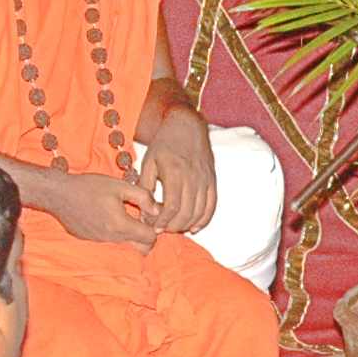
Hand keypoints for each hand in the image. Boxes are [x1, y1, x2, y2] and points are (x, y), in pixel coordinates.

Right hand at [43, 170, 158, 245]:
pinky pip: (110, 243)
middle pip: (141, 250)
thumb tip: (157, 210)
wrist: (58, 194)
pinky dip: (114, 235)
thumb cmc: (88, 187)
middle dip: (146, 238)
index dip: (154, 227)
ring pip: (125, 247)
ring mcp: (100, 243)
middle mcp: (111, 239)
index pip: (150, 239)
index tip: (148, 216)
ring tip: (123, 217)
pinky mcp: (91, 242)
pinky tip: (108, 218)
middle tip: (141, 221)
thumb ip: (143, 197)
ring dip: (130, 236)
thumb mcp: (120, 186)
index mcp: (121, 225)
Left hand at [140, 104, 217, 234]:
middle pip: (186, 212)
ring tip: (174, 228)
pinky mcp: (212, 181)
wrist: (187, 127)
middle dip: (173, 226)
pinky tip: (194, 227)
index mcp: (175, 172)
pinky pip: (211, 206)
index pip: (172, 206)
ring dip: (187, 225)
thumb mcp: (149, 162)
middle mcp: (193, 177)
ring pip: (199, 212)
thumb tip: (145, 210)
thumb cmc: (164, 144)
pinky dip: (204, 219)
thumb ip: (145, 186)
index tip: (154, 228)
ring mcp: (205, 180)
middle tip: (163, 230)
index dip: (163, 221)